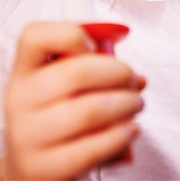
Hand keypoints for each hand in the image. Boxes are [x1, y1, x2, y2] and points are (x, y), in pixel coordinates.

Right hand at [3, 22, 145, 179]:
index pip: (36, 37)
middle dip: (118, 73)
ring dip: (125, 104)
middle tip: (133, 78)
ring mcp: (29, 135)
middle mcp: (21, 98)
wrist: (30, 163)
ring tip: (136, 103)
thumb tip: (136, 76)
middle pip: (76, 73)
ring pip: (88, 110)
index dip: (74, 34)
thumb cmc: (54, 114)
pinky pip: (92, 148)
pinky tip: (130, 128)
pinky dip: (120, 135)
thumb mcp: (60, 84)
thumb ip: (92, 68)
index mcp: (25, 69)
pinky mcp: (44, 167)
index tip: (97, 45)